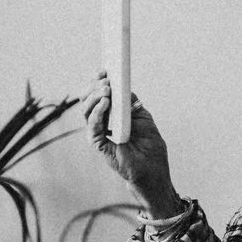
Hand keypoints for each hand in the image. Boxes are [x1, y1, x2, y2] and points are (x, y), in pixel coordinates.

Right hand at [80, 71, 180, 217]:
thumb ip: (131, 103)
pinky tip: (105, 103)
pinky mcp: (99, 145)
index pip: (100, 95)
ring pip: (88, 111)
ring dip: (96, 97)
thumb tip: (123, 86)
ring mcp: (99, 133)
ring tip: (106, 89)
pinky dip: (98, 112)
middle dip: (95, 86)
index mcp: (112, 115)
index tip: (104, 69)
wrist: (154, 171)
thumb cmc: (150, 147)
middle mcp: (102, 122)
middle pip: (90, 100)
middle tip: (105, 79)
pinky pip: (93, 126)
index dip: (99, 81)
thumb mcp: (143, 118)